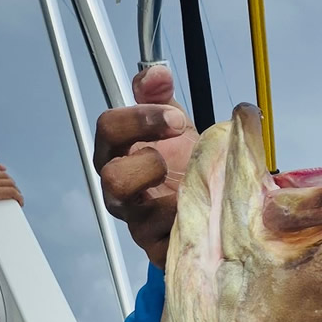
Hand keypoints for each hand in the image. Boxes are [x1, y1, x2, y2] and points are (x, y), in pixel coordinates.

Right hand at [94, 66, 198, 267]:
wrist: (212, 201)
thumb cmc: (185, 161)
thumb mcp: (175, 123)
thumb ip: (160, 95)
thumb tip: (157, 71)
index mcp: (119, 152)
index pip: (109, 128)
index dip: (140, 119)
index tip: (176, 118)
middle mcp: (122, 190)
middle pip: (113, 178)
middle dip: (148, 164)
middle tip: (178, 159)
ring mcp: (139, 223)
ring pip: (138, 218)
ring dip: (170, 200)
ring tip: (194, 192)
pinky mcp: (160, 250)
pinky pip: (165, 247)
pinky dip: (187, 230)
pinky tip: (206, 216)